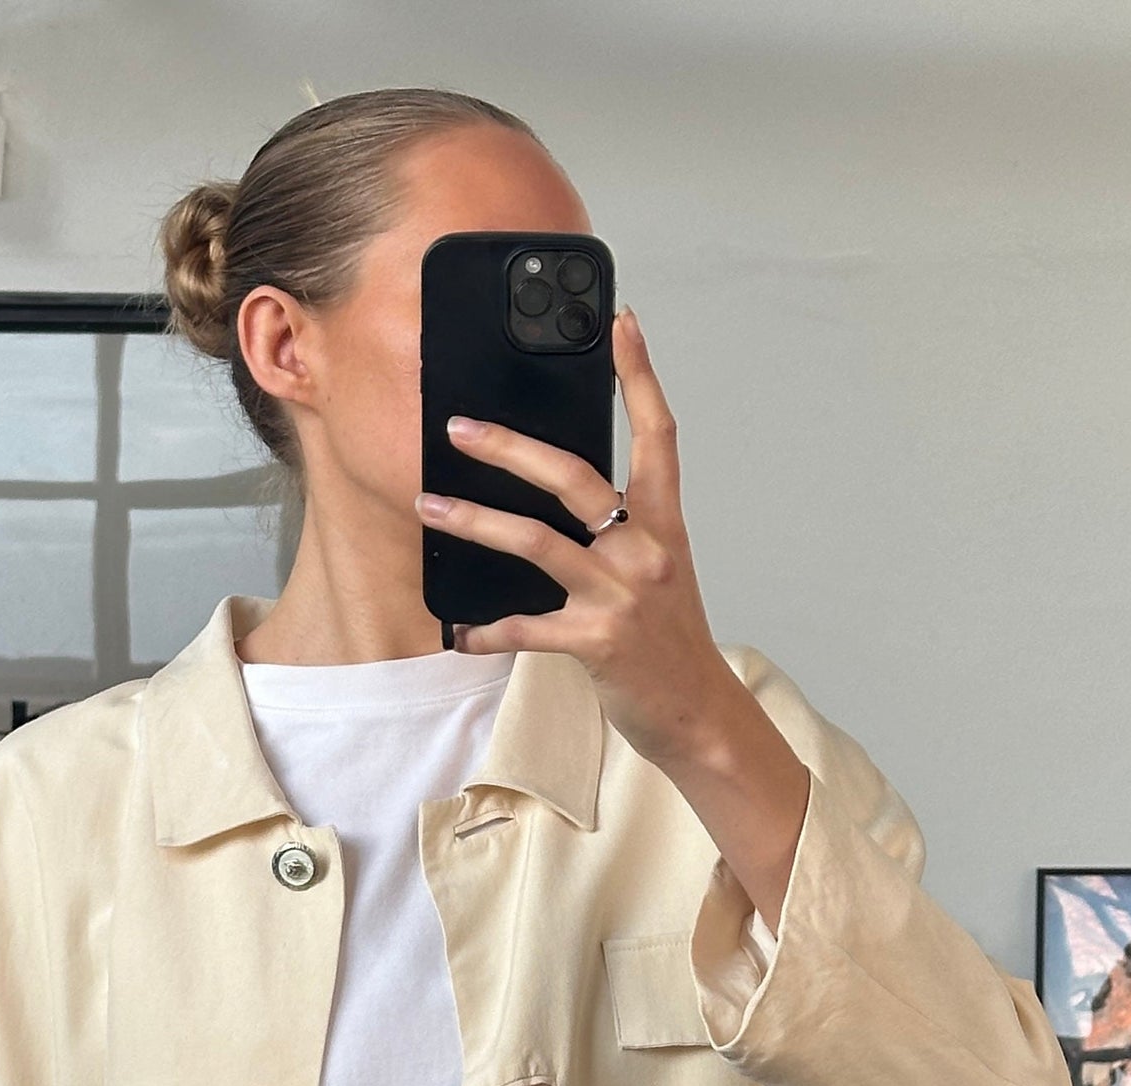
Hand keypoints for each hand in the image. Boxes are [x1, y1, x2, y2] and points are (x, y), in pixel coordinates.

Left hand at [412, 307, 809, 912]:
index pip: (658, 435)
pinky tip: (459, 633)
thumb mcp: (658, 576)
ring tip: (429, 506)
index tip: (619, 324)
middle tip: (460, 427)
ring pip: (538, 542)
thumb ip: (621, 535)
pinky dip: (488, 630)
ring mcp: (620, 595)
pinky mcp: (597, 643)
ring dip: (475, 521)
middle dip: (512, 448)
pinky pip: (527, 628)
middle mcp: (644, 551)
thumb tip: (565, 501)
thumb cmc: (671, 645)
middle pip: (576, 477)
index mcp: (664, 526)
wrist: (701, 716)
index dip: (640, 376)